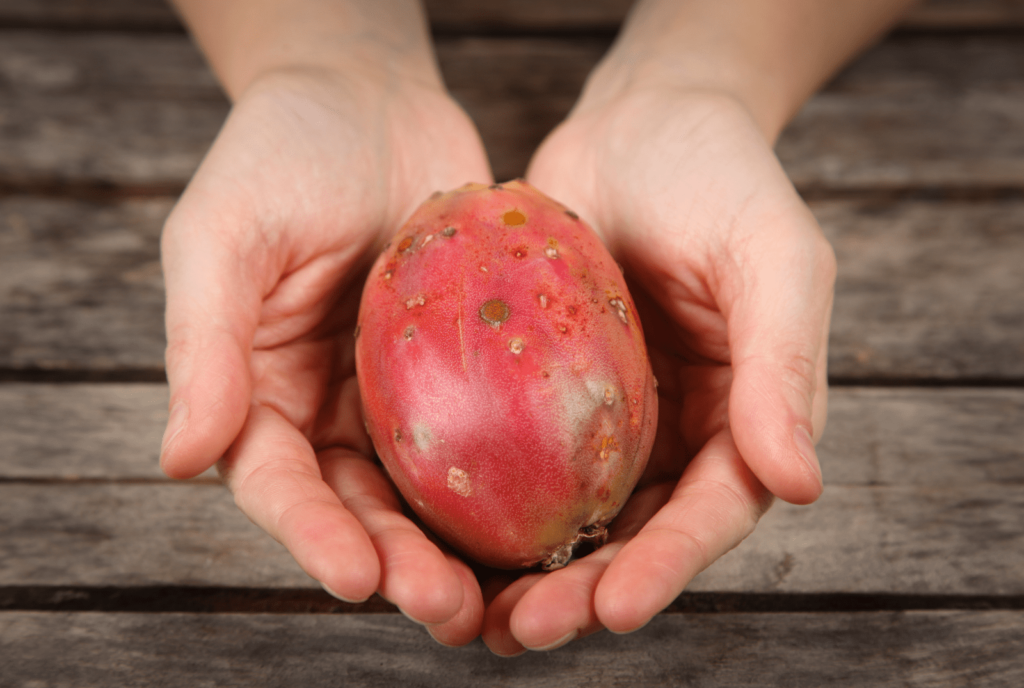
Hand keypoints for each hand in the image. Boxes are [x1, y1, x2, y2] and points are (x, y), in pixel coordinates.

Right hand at [158, 67, 492, 641]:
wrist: (371, 98)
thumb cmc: (282, 153)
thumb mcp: (223, 236)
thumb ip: (203, 345)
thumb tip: (180, 459)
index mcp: (261, 393)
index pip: (280, 485)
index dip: (314, 536)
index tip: (356, 579)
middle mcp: (332, 409)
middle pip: (363, 508)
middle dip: (400, 565)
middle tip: (447, 607)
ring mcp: (404, 395)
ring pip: (432, 492)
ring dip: (462, 547)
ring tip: (503, 594)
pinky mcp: (469, 370)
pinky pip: (493, 434)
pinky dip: (517, 480)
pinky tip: (555, 513)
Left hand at [479, 88, 834, 653]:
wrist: (641, 121)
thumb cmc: (722, 177)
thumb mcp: (774, 258)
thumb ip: (785, 366)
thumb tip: (800, 483)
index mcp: (743, 417)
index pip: (713, 511)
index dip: (667, 566)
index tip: (613, 610)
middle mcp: (674, 433)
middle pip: (633, 534)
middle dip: (583, 591)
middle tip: (523, 630)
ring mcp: (606, 416)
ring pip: (569, 514)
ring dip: (526, 571)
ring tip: (472, 616)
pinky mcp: (542, 389)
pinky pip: (515, 456)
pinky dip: (483, 502)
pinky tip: (437, 536)